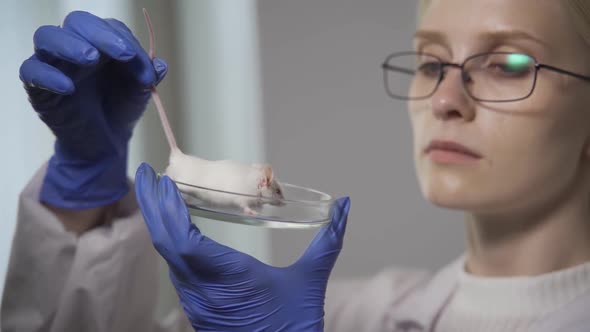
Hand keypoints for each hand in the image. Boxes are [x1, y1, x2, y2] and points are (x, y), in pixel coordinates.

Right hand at [20, 11, 167, 208]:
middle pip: (77, 23)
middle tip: (122, 54)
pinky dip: (47, 75)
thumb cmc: (120, 109)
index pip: (108, 27)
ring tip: (90, 59)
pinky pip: (31, 71)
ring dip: (69, 44)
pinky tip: (68, 88)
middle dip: (99, 34)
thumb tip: (160, 64)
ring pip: (47, 37)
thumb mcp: (139, 92)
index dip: (123, 39)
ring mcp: (54, 64)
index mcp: (102, 43)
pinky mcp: (38, 87)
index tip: (136, 59)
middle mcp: (76, 47)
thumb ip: (148, 75)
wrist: (105, 143)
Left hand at [134, 163, 350, 330]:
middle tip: (145, 175)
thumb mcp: (311, 281)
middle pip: (166, 242)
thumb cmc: (295, 327)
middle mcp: (203, 290)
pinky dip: (170, 242)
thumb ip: (328, 240)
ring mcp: (197, 302)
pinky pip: (176, 269)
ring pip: (168, 257)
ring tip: (159, 193)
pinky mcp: (198, 308)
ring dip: (160, 223)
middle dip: (153, 206)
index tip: (160, 182)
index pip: (183, 240)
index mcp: (229, 277)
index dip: (167, 209)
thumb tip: (344, 206)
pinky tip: (174, 227)